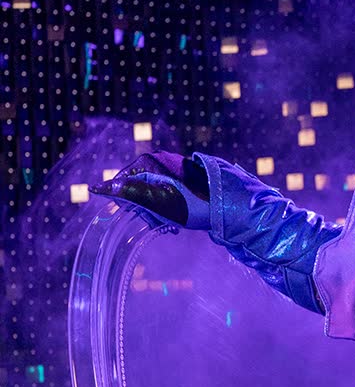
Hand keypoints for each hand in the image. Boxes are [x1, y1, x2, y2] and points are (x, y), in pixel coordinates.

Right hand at [91, 153, 209, 228]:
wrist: (226, 203)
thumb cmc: (190, 203)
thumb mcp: (154, 200)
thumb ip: (126, 192)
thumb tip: (97, 188)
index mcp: (148, 163)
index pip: (121, 186)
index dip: (128, 205)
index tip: (143, 217)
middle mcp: (158, 162)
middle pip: (137, 192)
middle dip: (146, 211)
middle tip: (162, 223)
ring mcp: (171, 170)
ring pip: (152, 198)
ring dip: (159, 214)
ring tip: (173, 224)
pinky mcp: (183, 179)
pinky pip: (166, 197)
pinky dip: (169, 211)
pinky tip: (179, 221)